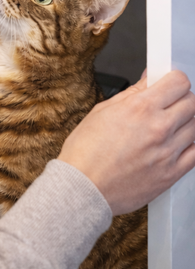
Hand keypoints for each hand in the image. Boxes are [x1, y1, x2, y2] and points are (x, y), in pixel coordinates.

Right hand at [58, 70, 194, 215]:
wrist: (84, 188)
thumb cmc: (86, 151)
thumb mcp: (103, 110)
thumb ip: (132, 93)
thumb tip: (148, 81)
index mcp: (140, 108)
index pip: (178, 82)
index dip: (174, 80)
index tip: (170, 84)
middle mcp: (158, 128)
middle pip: (192, 102)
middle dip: (182, 98)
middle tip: (169, 103)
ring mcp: (167, 152)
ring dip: (186, 122)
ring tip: (169, 126)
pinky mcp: (171, 174)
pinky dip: (190, 145)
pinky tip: (177, 144)